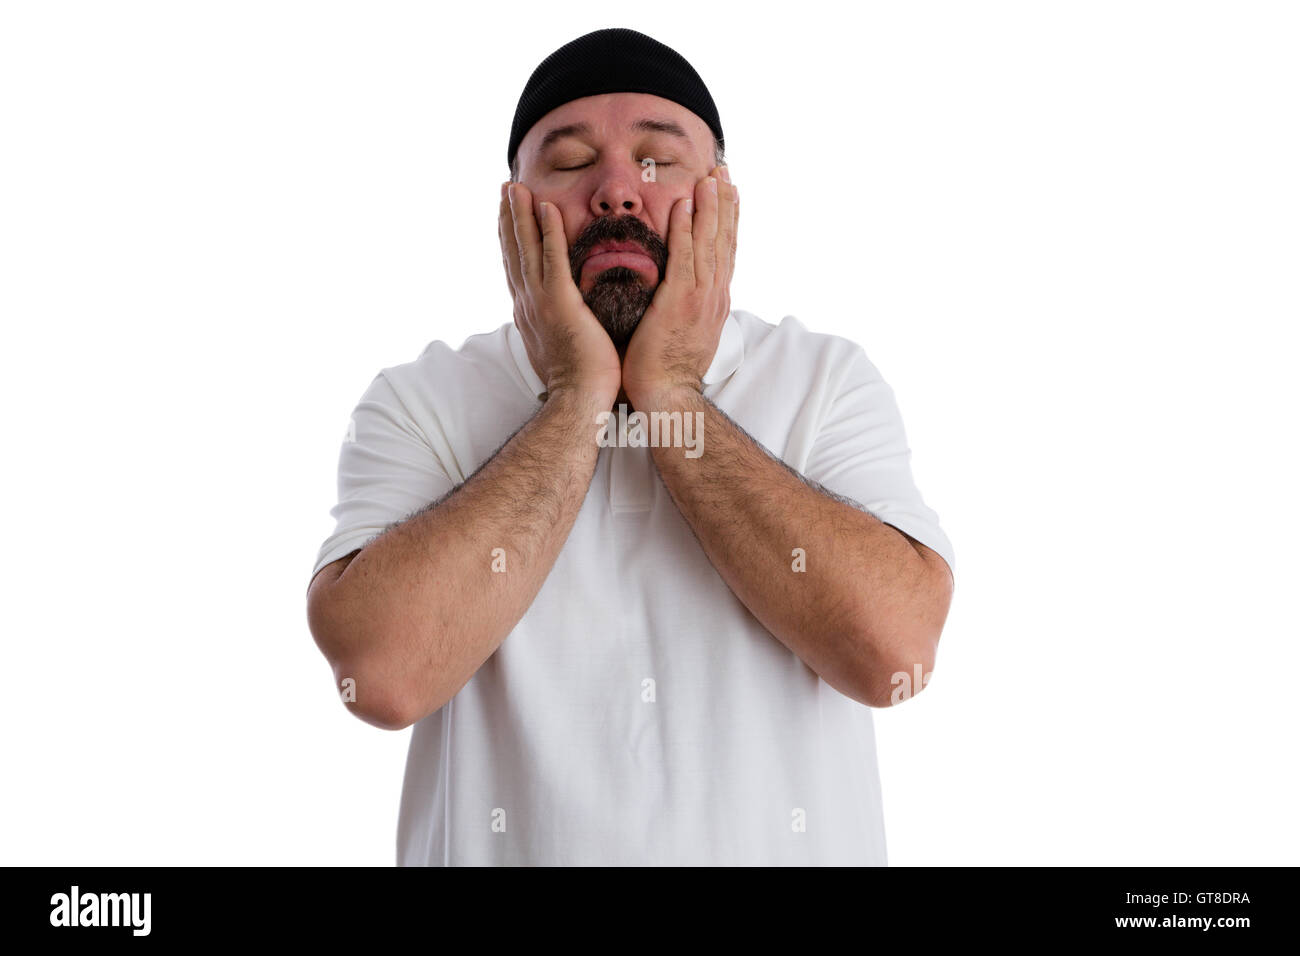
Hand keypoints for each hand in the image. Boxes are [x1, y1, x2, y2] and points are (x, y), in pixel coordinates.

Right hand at [499, 181, 621, 403]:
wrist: (579, 402)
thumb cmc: (579, 384)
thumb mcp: (562, 351)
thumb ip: (559, 331)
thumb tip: (563, 326)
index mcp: (529, 314)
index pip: (517, 269)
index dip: (510, 240)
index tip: (506, 216)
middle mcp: (527, 304)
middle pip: (514, 252)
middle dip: (507, 218)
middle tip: (504, 188)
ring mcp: (540, 302)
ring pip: (526, 249)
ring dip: (519, 215)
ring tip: (515, 187)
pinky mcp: (559, 302)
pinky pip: (552, 258)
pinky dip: (548, 230)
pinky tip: (545, 206)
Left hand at [621, 164, 737, 408]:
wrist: (666, 395)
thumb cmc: (667, 369)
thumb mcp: (685, 332)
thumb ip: (687, 307)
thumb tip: (682, 293)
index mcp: (715, 300)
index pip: (725, 251)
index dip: (729, 219)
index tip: (730, 192)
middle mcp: (715, 294)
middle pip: (724, 239)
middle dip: (725, 202)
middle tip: (725, 170)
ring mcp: (701, 297)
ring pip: (710, 242)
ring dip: (711, 206)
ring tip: (711, 176)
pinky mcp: (680, 301)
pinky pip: (685, 257)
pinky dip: (687, 228)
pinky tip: (686, 204)